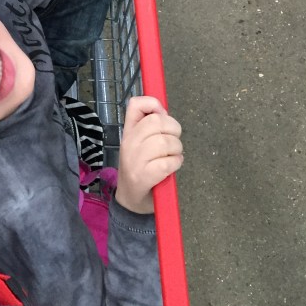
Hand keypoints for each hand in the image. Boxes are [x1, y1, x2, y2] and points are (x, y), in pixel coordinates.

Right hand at [115, 96, 182, 214]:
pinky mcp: (143, 176)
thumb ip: (150, 128)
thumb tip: (164, 112)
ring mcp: (135, 160)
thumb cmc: (139, 170)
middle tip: (174, 140)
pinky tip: (173, 166)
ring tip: (174, 156)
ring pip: (165, 142)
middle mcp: (129, 142)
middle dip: (174, 129)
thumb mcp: (140, 145)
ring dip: (177, 149)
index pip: (135, 104)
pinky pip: (167, 162)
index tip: (161, 114)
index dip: (153, 103)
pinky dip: (176, 163)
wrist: (131, 202)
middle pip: (156, 121)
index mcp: (128, 131)